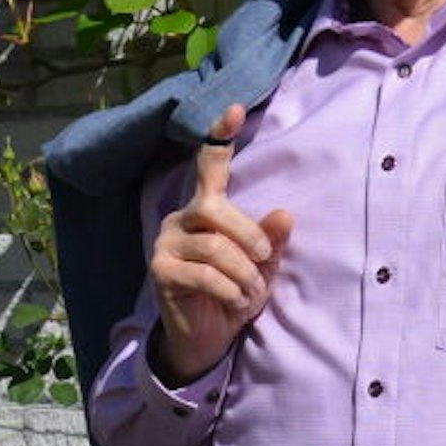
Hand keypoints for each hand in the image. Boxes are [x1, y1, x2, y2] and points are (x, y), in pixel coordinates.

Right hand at [146, 104, 291, 382]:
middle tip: (263, 260)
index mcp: (206, 209)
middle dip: (248, 235)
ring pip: (214, 246)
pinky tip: (235, 301)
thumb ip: (271, 240)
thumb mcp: (261, 266)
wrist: (206, 338)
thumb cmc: (235, 292)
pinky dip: (229, 290)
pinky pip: (204, 275)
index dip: (219, 137)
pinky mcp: (161, 272)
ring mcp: (166, 243)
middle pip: (215, 208)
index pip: (208, 166)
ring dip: (243, 273)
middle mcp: (181, 219)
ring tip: (250, 291)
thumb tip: (285, 214)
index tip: (234, 108)